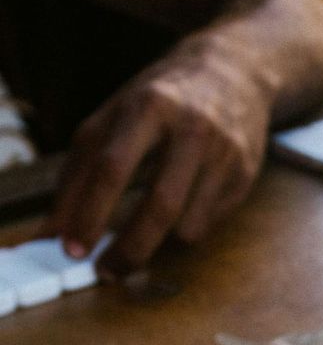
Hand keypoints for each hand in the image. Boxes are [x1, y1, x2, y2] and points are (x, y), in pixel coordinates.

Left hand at [46, 36, 273, 275]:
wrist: (234, 73)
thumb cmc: (159, 101)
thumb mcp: (111, 119)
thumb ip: (78, 174)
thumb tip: (54, 233)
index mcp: (149, 107)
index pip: (113, 168)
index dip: (90, 213)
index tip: (73, 250)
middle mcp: (193, 129)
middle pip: (160, 206)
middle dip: (130, 249)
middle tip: (107, 271)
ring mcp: (226, 153)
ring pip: (189, 225)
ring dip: (158, 244)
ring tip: (143, 237)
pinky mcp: (246, 173)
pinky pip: (209, 222)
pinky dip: (184, 228)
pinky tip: (177, 212)